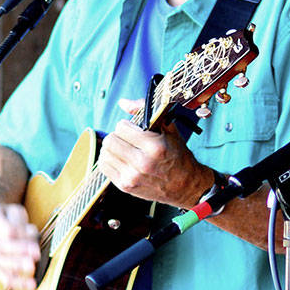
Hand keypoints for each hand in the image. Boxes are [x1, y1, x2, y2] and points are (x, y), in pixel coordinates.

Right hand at [0, 203, 39, 289]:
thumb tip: (31, 235)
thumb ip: (21, 222)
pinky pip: (2, 277)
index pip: (5, 229)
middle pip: (0, 248)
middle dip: (19, 253)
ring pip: (0, 264)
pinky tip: (29, 286)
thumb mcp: (12, 211)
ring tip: (33, 271)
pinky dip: (17, 283)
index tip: (35, 234)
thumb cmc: (5, 217)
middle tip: (36, 254)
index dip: (21, 233)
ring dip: (18, 269)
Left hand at [97, 98, 212, 208]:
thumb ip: (146, 111)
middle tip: (127, 139)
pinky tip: (121, 159)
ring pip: (105, 153)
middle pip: (110, 140)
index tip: (133, 129)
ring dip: (112, 148)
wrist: (185, 185)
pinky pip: (104, 166)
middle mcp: (142, 162)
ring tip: (124, 149)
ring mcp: (132, 176)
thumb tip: (123, 102)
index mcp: (155, 146)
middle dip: (118, 136)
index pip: (121, 127)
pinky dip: (109, 160)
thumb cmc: (178, 156)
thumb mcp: (169, 130)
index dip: (127, 125)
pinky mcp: (125, 186)